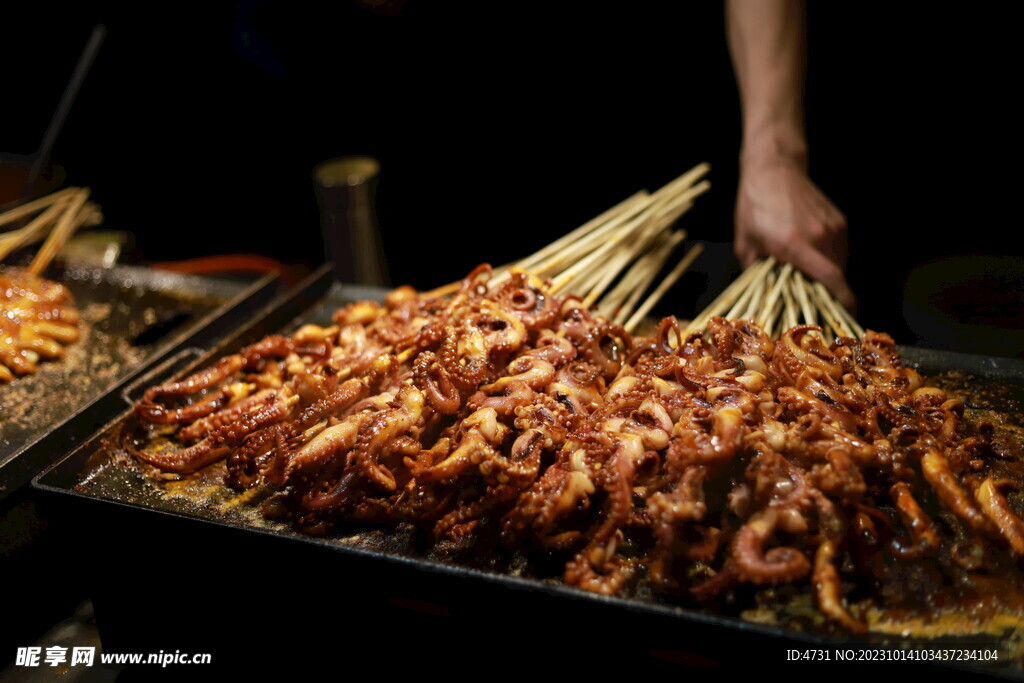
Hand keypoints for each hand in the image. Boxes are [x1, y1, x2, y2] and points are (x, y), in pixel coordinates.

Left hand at [734, 154, 853, 308]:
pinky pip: (839, 251)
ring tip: (806, 278)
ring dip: (827, 277)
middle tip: (812, 304)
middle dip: (828, 295)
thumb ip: (757, 275)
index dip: (842, 300)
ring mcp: (833, 227)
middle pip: (835, 277)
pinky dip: (829, 260)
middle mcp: (819, 235)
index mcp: (794, 243)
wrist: (774, 170)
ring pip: (839, 264)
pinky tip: (810, 258)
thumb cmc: (754, 207)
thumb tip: (765, 300)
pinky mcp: (839, 221)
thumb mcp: (746, 245)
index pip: (830, 278)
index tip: (847, 316)